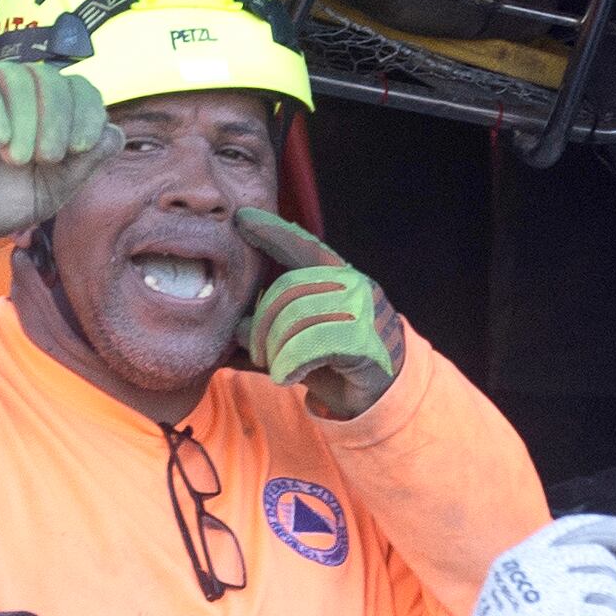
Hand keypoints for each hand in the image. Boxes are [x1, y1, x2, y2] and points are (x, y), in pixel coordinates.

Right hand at [0, 62, 119, 241]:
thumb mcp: (48, 192)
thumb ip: (82, 165)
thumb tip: (114, 134)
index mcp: (49, 113)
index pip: (81, 90)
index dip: (88, 113)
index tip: (79, 149)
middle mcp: (21, 94)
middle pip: (54, 79)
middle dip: (58, 120)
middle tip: (46, 158)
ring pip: (18, 77)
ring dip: (26, 120)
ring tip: (16, 158)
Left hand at [234, 208, 403, 420]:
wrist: (382, 395)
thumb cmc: (337, 362)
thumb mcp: (300, 341)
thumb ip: (271, 330)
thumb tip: (233, 327)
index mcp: (339, 277)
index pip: (302, 246)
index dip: (273, 232)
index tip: (243, 219)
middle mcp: (354, 285)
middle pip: (287, 288)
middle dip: (262, 323)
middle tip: (256, 352)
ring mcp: (364, 310)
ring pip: (296, 318)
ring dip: (275, 350)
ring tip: (275, 368)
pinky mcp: (365, 341)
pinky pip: (311, 344)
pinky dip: (290, 364)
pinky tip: (287, 376)